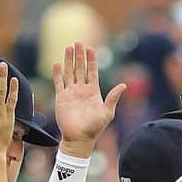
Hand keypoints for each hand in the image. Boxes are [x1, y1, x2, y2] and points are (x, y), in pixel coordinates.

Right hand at [52, 41, 125, 156]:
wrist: (79, 138)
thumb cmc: (95, 128)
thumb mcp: (107, 112)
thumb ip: (113, 97)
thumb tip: (124, 85)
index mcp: (93, 91)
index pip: (92, 71)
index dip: (91, 60)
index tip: (90, 48)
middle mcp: (81, 90)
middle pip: (80, 68)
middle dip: (79, 56)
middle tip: (78, 42)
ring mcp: (71, 93)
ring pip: (69, 72)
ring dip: (68, 60)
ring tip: (68, 48)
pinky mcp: (61, 98)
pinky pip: (58, 83)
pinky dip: (57, 73)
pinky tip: (57, 63)